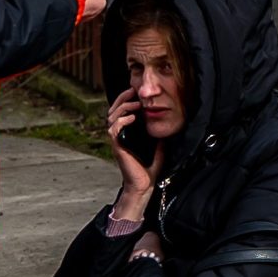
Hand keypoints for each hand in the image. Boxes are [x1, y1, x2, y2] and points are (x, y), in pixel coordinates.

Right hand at [104, 92, 157, 212]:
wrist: (145, 184)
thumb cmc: (149, 167)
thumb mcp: (157, 145)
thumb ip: (158, 134)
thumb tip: (166, 122)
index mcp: (127, 133)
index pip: (121, 111)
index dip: (125, 100)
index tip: (135, 92)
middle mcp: (119, 135)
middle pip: (113, 111)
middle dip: (122, 99)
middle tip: (133, 92)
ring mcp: (117, 141)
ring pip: (111, 118)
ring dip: (123, 108)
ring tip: (136, 105)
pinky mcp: (117, 147)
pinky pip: (113, 130)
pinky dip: (121, 121)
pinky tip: (132, 117)